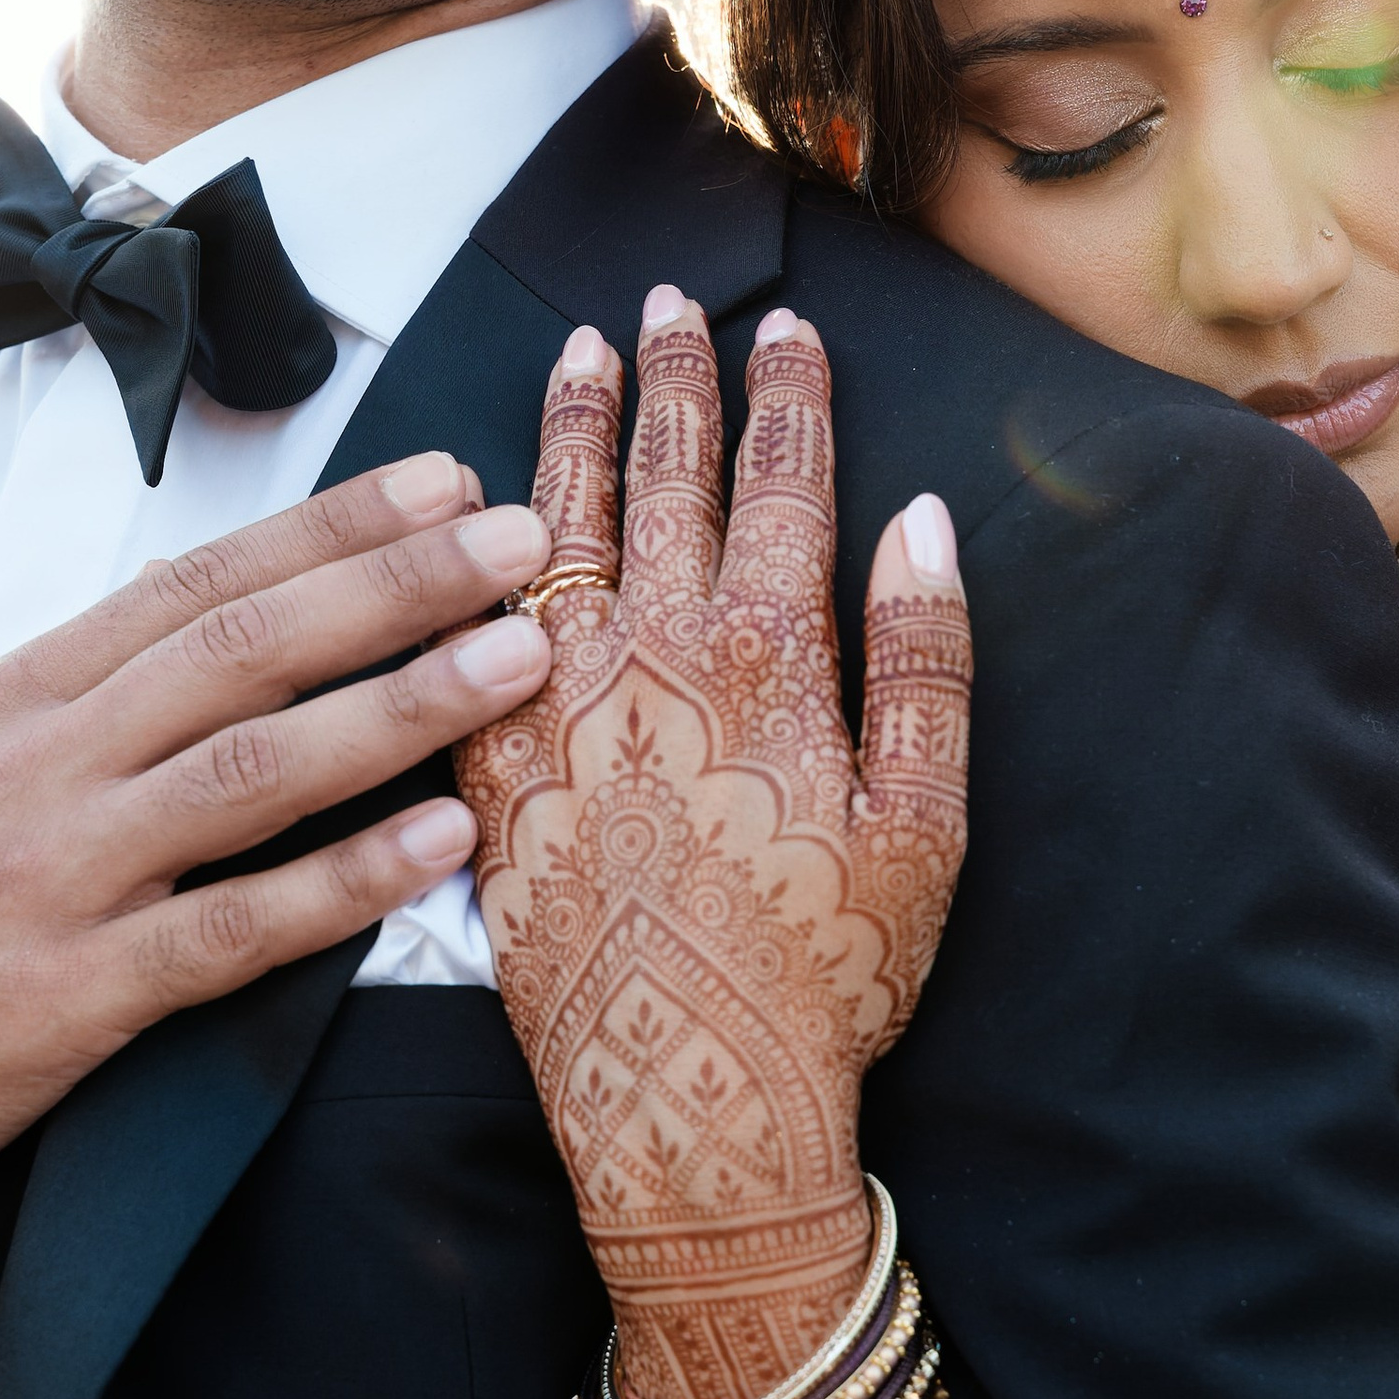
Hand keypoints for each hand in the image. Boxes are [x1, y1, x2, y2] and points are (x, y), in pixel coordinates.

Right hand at [0, 453, 553, 1347]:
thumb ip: (59, 704)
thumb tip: (177, 632)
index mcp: (12, 700)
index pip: (195, 584)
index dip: (327, 527)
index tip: (440, 482)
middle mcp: (36, 767)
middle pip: (243, 648)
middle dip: (395, 585)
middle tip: (520, 540)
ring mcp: (53, 881)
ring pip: (252, 769)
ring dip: (400, 707)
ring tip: (517, 661)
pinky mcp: (67, 1002)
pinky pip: (231, 932)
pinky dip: (344, 884)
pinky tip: (442, 844)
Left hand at [456, 290, 970, 1398]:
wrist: (689, 1097)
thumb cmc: (826, 976)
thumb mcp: (924, 825)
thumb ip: (924, 661)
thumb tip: (920, 520)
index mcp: (771, 661)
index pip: (783, 484)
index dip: (786, 395)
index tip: (782, 325)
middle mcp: (654, 661)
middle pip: (666, 481)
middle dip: (674, 380)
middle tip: (670, 301)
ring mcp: (560, 709)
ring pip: (560, 528)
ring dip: (574, 432)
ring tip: (582, 355)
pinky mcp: (494, 768)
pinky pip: (474, 626)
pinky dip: (483, 549)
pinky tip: (485, 507)